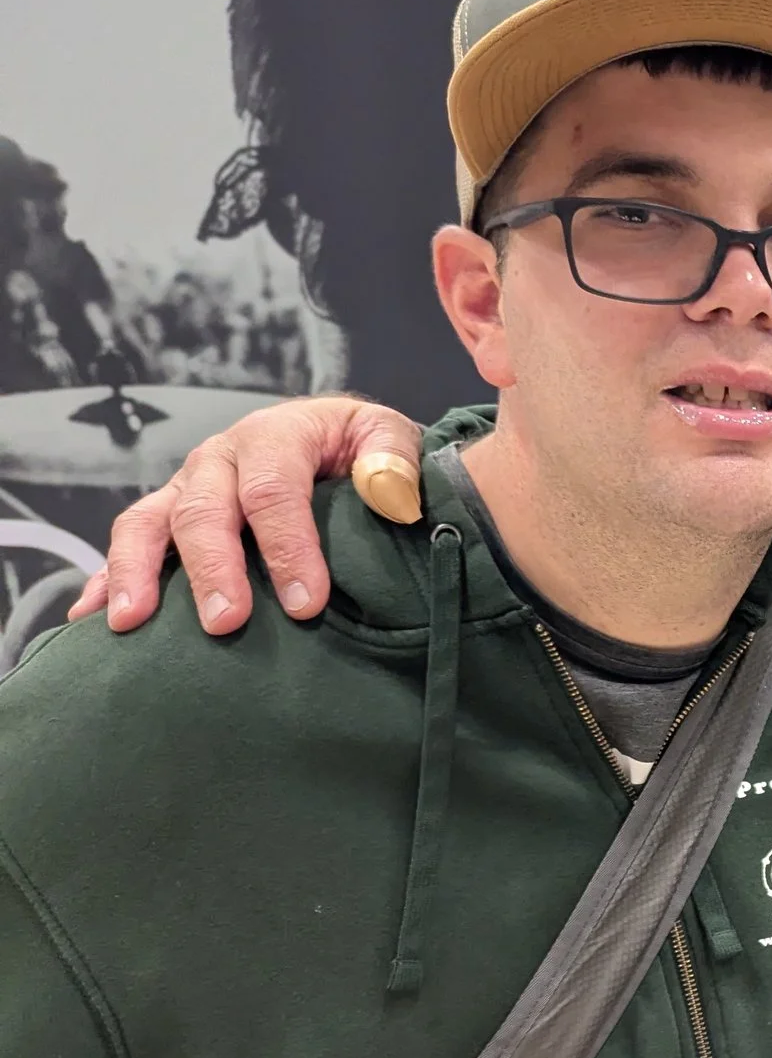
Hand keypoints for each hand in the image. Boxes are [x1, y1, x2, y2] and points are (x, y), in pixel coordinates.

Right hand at [66, 395, 424, 634]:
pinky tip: (91, 618)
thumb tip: (391, 496)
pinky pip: (131, 542)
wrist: (332, 437)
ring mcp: (187, 486)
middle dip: (213, 569)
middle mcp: (221, 457)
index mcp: (275, 435)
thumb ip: (394, 461)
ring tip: (132, 622)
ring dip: (137, 572)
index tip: (306, 604)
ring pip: (148, 522)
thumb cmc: (361, 448)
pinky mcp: (169, 514)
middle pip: (204, 510)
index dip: (288, 547)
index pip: (273, 489)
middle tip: (225, 622)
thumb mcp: (387, 437)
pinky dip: (108, 578)